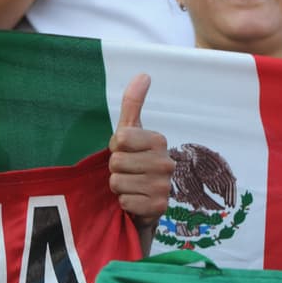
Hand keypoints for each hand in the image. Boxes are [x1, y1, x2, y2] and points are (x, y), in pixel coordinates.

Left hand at [108, 74, 172, 238]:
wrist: (142, 200)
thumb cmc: (133, 161)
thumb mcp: (129, 131)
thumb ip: (132, 104)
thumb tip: (143, 74)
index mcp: (159, 140)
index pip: (119, 139)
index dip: (114, 148)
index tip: (124, 152)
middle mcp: (166, 162)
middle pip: (116, 161)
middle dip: (115, 169)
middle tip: (127, 172)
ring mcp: (165, 186)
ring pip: (117, 182)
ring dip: (118, 186)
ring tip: (130, 185)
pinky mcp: (159, 208)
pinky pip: (125, 202)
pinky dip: (124, 203)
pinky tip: (135, 200)